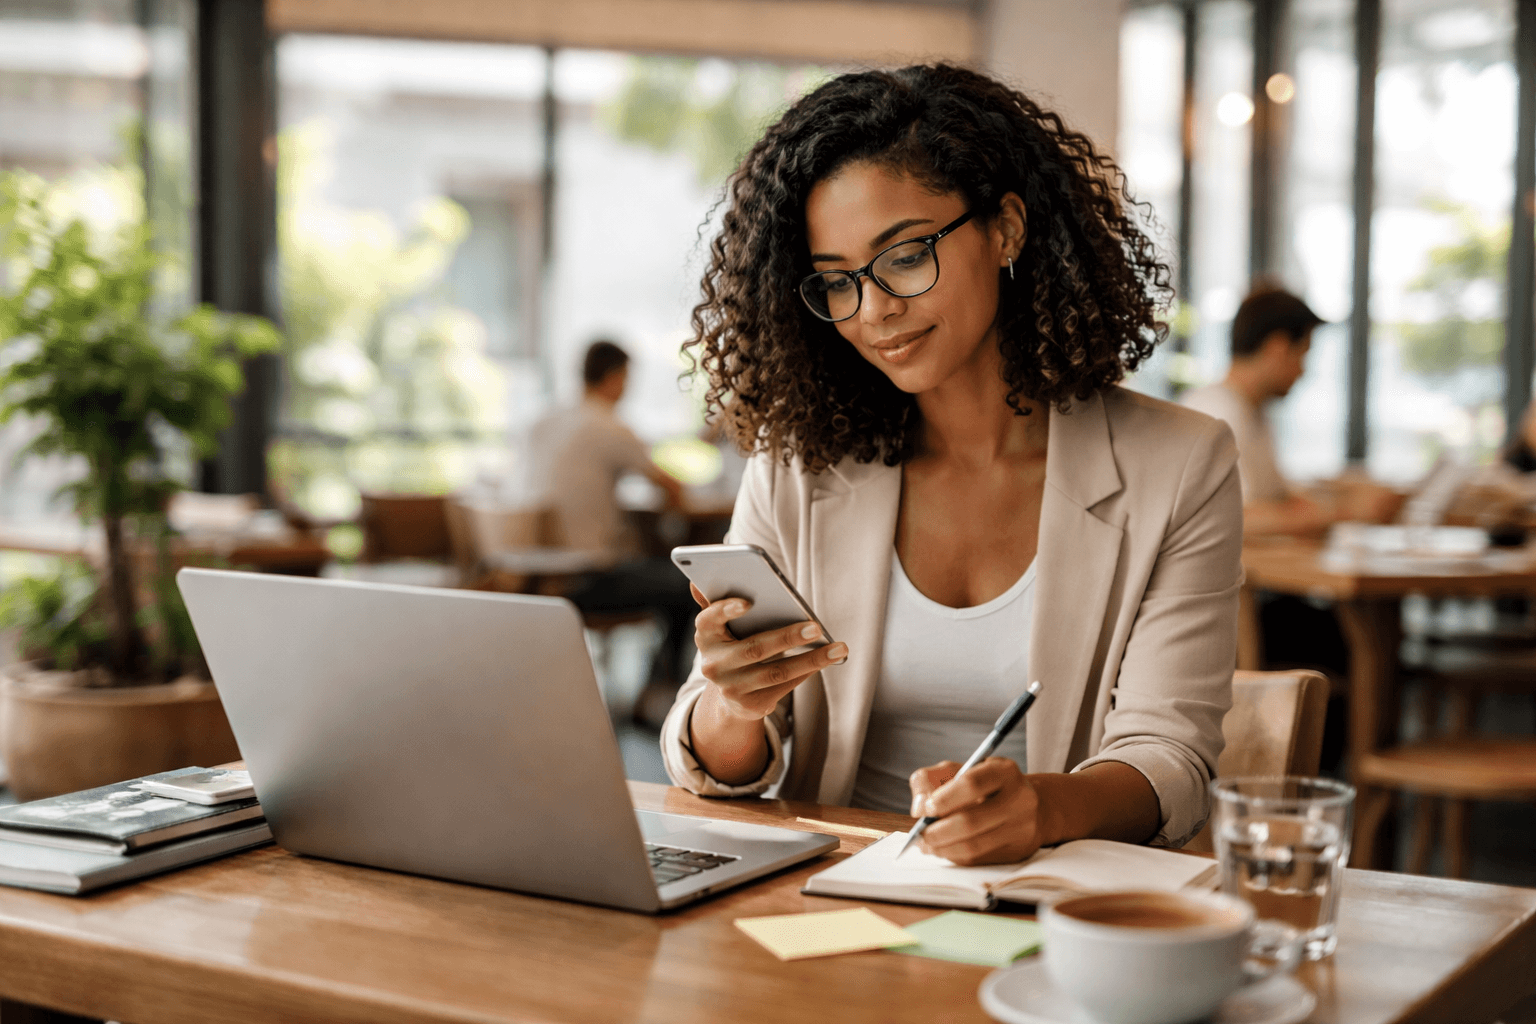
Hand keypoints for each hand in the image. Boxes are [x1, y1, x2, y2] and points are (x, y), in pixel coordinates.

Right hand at [691, 584, 846, 721]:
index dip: (725, 610)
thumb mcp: (722, 624)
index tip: (747, 602)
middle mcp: (713, 665)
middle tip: (815, 627)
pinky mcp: (751, 706)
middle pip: (754, 649)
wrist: (729, 692)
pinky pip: (785, 687)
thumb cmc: (733, 643)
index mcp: (704, 636)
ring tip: (838, 648)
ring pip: (776, 672)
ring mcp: (731, 688)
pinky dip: (808, 671)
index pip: (708, 620)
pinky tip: (827, 660)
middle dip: (787, 637)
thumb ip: (717, 600)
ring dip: (810, 660)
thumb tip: (706, 571)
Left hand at [908, 758, 1043, 864]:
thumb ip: (930, 779)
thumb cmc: (985, 786)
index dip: (944, 798)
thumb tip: (918, 808)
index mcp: (1004, 771)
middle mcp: (1019, 799)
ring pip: (973, 846)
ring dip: (942, 848)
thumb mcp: (959, 770)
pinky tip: (944, 850)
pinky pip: (978, 859)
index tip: (927, 808)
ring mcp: (1022, 828)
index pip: (972, 784)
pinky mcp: (1017, 851)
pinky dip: (955, 856)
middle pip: (970, 821)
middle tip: (921, 834)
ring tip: (927, 844)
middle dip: (937, 831)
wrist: (1028, 805)